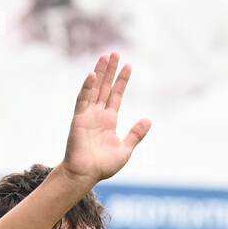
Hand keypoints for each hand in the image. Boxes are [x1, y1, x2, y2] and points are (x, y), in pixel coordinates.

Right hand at [59, 53, 151, 185]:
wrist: (86, 175)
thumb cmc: (103, 166)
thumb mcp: (125, 149)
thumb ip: (136, 134)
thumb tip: (148, 119)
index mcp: (109, 120)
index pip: (116, 95)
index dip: (122, 80)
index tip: (128, 66)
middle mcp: (98, 114)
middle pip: (105, 87)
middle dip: (110, 70)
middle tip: (115, 53)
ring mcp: (87, 115)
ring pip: (94, 89)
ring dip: (100, 72)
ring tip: (105, 56)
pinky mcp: (79, 119)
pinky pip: (83, 100)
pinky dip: (87, 87)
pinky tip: (92, 74)